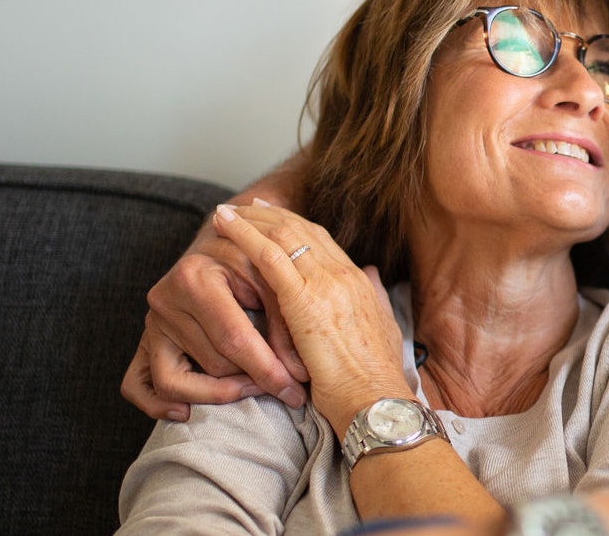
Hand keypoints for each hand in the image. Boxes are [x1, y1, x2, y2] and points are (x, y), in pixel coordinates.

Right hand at [120, 220, 309, 419]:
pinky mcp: (144, 341)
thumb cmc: (250, 260)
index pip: (233, 339)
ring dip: (218, 394)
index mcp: (193, 277)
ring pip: (178, 382)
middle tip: (283, 383)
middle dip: (251, 380)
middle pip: (212, 364)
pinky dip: (157, 405)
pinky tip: (186, 412)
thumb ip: (285, 324)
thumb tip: (297, 376)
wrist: (220, 244)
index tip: (294, 392)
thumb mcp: (271, 280)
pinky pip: (136, 384)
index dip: (268, 370)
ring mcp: (151, 323)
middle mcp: (165, 301)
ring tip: (249, 388)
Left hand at [213, 201, 411, 432]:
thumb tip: (372, 273)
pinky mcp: (304, 300)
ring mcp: (325, 283)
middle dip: (270, 215)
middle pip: (300, 230)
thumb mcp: (383, 329)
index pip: (321, 240)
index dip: (294, 225)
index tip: (273, 216)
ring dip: (250, 221)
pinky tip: (225, 227)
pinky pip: (269, 256)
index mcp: (357, 282)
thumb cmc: (374, 379)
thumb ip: (375, 297)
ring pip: (282, 235)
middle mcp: (342, 273)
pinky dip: (244, 236)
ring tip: (225, 213)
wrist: (377, 402)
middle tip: (245, 206)